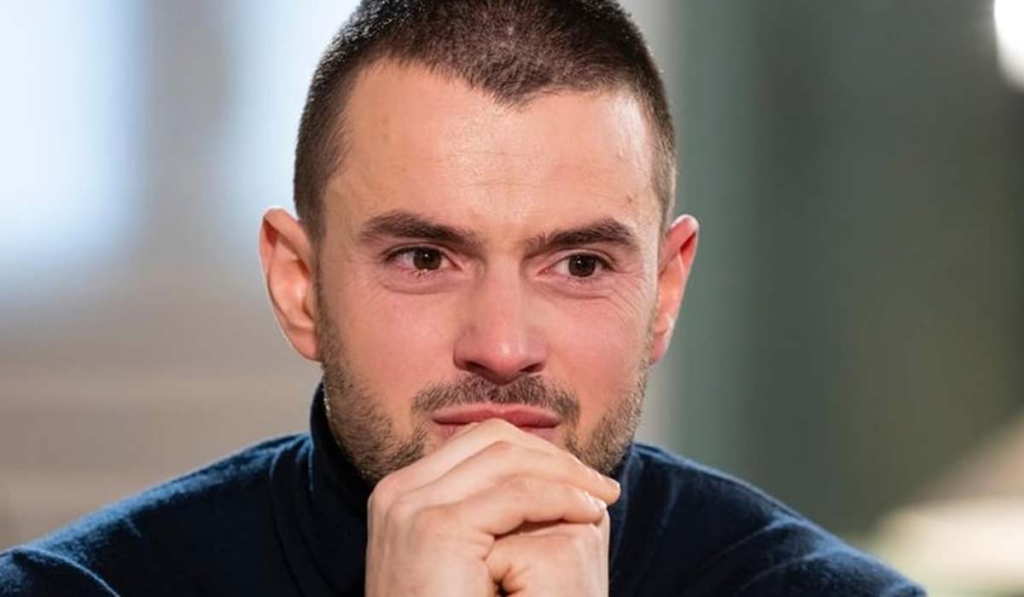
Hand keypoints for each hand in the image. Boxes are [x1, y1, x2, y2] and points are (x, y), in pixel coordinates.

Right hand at [364, 419, 619, 596]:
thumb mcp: (459, 558)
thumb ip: (480, 517)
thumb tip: (535, 479)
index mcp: (401, 493)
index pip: (476, 443)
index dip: (534, 452)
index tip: (577, 477)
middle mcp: (399, 491)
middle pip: (491, 439)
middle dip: (553, 455)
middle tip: (598, 484)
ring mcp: (413, 506)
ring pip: (506, 458)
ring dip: (566, 473)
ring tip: (602, 496)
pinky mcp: (439, 528)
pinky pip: (517, 495)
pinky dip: (562, 498)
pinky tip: (589, 513)